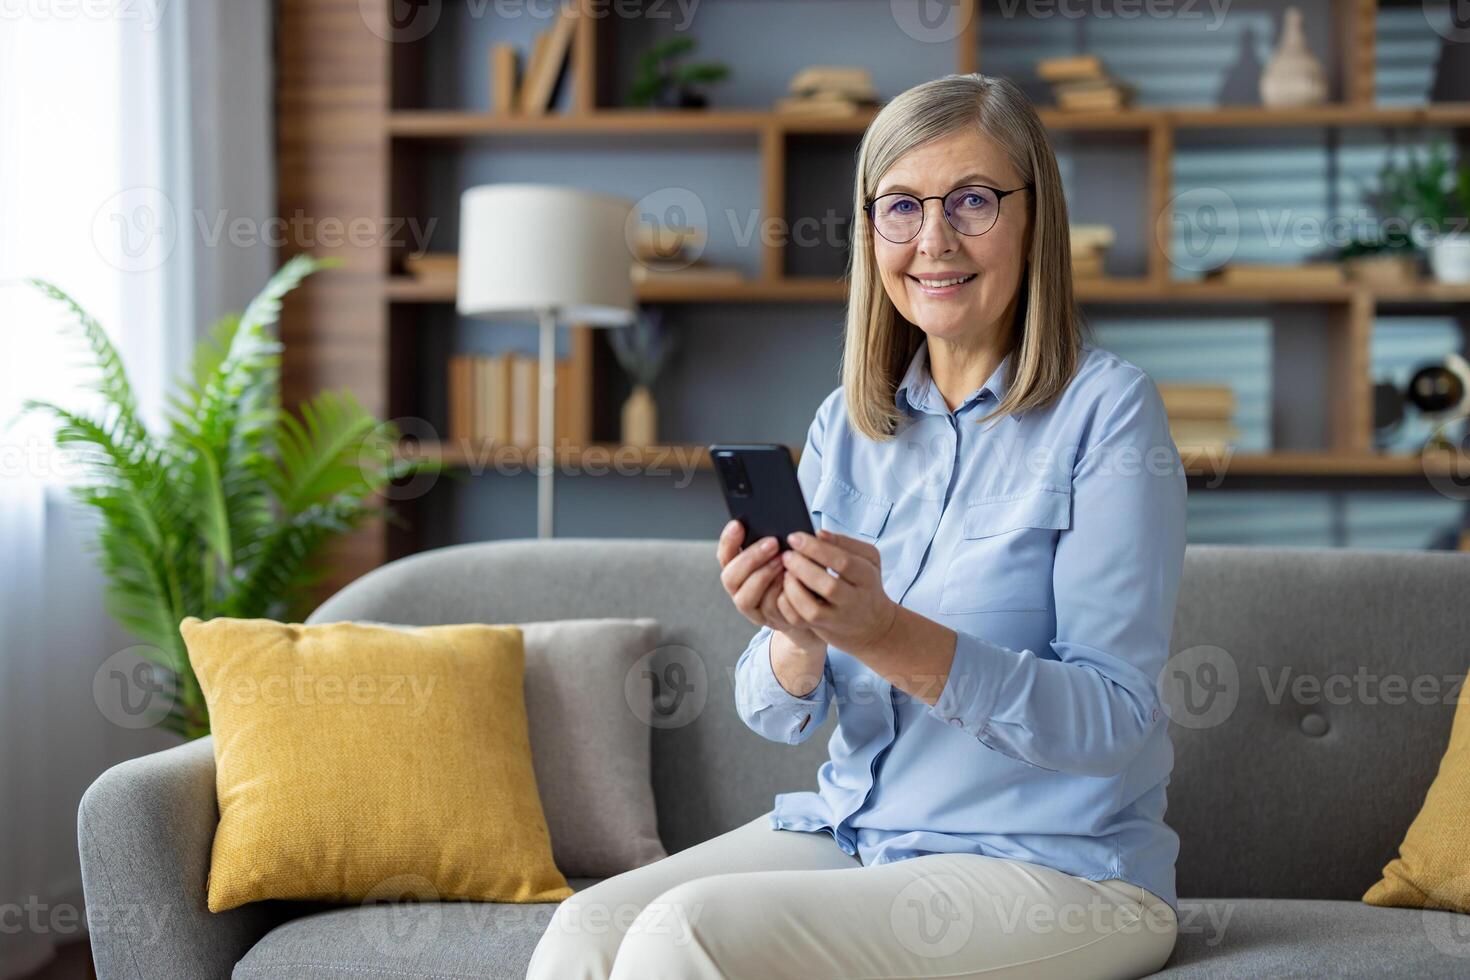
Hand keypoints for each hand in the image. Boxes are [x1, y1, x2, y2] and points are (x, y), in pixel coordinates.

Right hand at [716, 520, 824, 655]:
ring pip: (744, 597)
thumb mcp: (782, 553)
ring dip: (763, 576)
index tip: (739, 524)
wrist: (813, 603)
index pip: (725, 555)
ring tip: (783, 561)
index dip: (728, 541)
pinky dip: (778, 593)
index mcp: (737, 569)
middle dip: (750, 558)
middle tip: (772, 543)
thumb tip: (774, 523)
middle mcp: (739, 590)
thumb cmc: (794, 570)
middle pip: (730, 577)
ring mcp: (753, 608)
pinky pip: (768, 609)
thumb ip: (773, 543)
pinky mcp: (769, 621)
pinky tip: (790, 579)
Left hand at [778, 529, 898, 656]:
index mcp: (866, 577)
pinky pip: (800, 621)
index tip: (794, 537)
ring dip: (793, 588)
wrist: (873, 625)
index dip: (816, 548)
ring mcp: (837, 618)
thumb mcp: (868, 559)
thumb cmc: (866, 584)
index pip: (843, 562)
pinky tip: (784, 589)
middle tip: (786, 555)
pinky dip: (787, 604)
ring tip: (785, 572)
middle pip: (828, 586)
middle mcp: (854, 600)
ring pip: (812, 609)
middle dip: (802, 567)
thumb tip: (819, 534)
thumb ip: (845, 543)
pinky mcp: (822, 629)